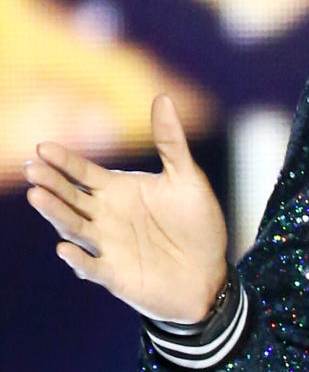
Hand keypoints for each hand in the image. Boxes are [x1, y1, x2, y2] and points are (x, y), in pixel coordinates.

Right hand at [24, 94, 228, 323]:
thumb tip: (162, 96)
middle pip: (70, 197)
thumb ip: (171, 142)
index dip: (63, 161)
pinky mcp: (114, 275)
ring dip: (56, 213)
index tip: (43, 147)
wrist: (211, 274)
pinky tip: (66, 249)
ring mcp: (106, 246)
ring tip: (38, 197)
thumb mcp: (188, 179)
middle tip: (33, 169)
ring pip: (73, 227)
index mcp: (117, 190)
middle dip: (51, 183)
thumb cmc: (198, 225)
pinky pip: (92, 267)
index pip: (83, 172)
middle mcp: (104, 216)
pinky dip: (78, 259)